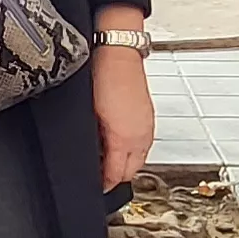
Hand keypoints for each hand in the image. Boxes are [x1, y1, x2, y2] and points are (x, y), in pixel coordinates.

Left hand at [91, 11, 155, 191]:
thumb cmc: (101, 77)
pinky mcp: (148, 117)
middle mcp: (141, 136)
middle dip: (114, 175)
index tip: (94, 185)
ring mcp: (147, 126)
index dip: (103, 183)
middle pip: (130, 172)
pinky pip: (142, 143)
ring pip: (138, 158)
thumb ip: (93, 142)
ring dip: (124, 162)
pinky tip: (117, 139)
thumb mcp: (90, 116)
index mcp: (125, 139)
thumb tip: (91, 158)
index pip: (116, 175)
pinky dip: (131, 148)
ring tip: (106, 157)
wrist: (117, 52)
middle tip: (98, 174)